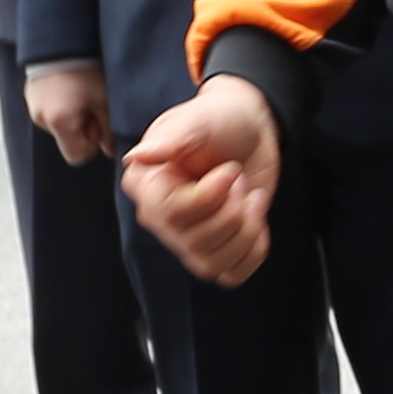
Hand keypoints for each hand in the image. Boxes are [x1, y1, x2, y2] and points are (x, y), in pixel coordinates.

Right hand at [25, 61, 116, 164]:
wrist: (61, 36)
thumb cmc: (86, 67)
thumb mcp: (104, 98)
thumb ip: (108, 129)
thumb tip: (109, 150)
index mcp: (59, 121)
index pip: (76, 157)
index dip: (91, 145)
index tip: (97, 122)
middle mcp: (41, 118)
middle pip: (66, 140)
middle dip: (81, 128)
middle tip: (91, 102)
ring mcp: (32, 106)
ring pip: (58, 125)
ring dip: (71, 115)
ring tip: (79, 90)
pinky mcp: (29, 94)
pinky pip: (48, 110)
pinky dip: (60, 104)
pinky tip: (68, 85)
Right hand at [119, 81, 279, 283]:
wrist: (248, 127)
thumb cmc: (218, 119)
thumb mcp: (196, 120)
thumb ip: (170, 139)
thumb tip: (135, 156)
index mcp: (146, 185)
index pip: (171, 213)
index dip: (209, 198)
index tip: (230, 171)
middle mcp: (161, 218)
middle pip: (195, 243)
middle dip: (232, 211)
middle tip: (238, 178)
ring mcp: (187, 238)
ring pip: (213, 264)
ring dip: (245, 231)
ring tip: (250, 196)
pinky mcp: (216, 248)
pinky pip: (232, 274)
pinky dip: (253, 251)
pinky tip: (257, 219)